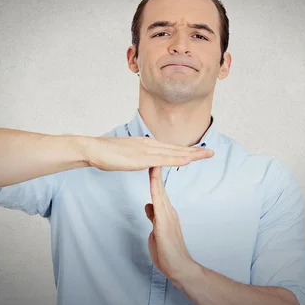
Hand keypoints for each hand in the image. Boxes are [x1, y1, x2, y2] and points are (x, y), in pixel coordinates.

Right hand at [85, 136, 213, 170]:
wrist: (92, 149)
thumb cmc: (105, 154)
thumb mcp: (125, 155)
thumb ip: (135, 157)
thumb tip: (141, 160)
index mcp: (146, 145)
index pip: (170, 148)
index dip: (185, 150)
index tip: (198, 152)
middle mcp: (149, 144)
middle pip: (176, 148)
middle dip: (195, 151)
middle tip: (211, 152)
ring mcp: (146, 150)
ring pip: (174, 152)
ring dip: (192, 153)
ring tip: (206, 155)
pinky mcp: (141, 158)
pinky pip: (163, 159)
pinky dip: (177, 159)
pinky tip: (188, 160)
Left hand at [145, 166, 200, 287]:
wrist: (179, 267)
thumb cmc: (168, 253)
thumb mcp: (156, 231)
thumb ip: (153, 217)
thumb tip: (148, 206)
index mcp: (166, 213)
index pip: (158, 191)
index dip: (154, 176)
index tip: (150, 163)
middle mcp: (168, 211)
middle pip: (159, 187)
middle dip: (156, 170)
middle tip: (152, 154)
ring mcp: (167, 216)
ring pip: (160, 192)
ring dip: (156, 176)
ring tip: (153, 160)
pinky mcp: (164, 223)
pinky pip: (158, 203)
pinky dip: (155, 190)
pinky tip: (153, 181)